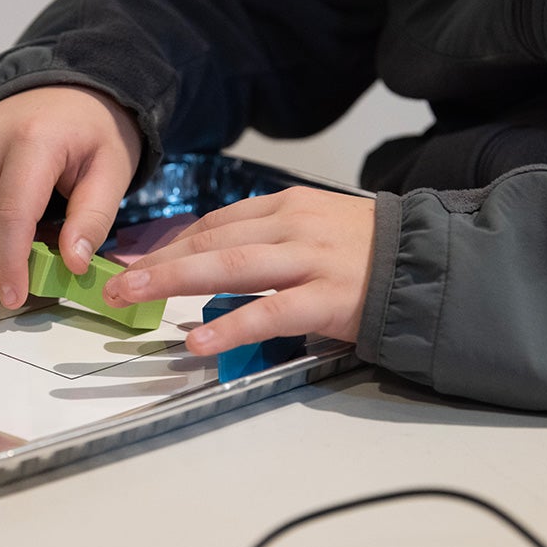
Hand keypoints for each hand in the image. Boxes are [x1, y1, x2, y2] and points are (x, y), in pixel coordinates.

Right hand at [0, 86, 141, 308]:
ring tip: (18, 264)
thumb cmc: (100, 128)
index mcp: (35, 141)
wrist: (79, 82)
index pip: (11, 214)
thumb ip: (94, 217)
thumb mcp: (114, 170)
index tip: (18, 297)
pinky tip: (14, 238)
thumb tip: (73, 265)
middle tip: (17, 289)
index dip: (11, 262)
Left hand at [103, 187, 374, 354]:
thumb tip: (211, 254)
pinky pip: (270, 312)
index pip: (216, 223)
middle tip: (119, 280)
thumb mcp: (311, 224)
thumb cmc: (365, 247)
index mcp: (284, 206)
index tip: (140, 260)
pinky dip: (231, 326)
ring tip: (134, 297)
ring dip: (175, 281)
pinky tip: (198, 340)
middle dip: (160, 261)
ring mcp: (308, 259)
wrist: (428, 261)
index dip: (173, 243)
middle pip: (212, 241)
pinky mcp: (327, 297)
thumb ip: (265, 236)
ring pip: (230, 267)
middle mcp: (291, 226)